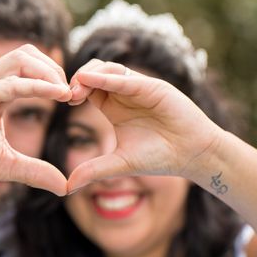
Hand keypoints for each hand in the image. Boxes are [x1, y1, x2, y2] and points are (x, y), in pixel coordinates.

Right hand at [0, 45, 71, 194]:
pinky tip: (54, 95)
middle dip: (56, 69)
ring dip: (49, 73)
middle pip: (29, 54)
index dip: (56, 78)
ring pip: (20, 60)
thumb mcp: (4, 164)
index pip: (32, 67)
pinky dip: (33, 86)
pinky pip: (7, 85)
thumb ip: (34, 171)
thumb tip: (64, 186)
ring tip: (66, 94)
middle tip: (75, 93)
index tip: (76, 98)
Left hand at [67, 60, 222, 191]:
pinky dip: (107, 78)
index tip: (64, 101)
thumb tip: (67, 188)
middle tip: (66, 94)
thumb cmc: (159, 157)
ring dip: (89, 75)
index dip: (74, 91)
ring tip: (76, 88)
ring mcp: (139, 87)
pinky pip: (125, 77)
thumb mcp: (119, 163)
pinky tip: (91, 80)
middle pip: (94, 73)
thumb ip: (94, 170)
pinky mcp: (152, 86)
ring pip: (108, 69)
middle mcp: (125, 93)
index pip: (88, 89)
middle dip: (78, 80)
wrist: (192, 154)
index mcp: (114, 107)